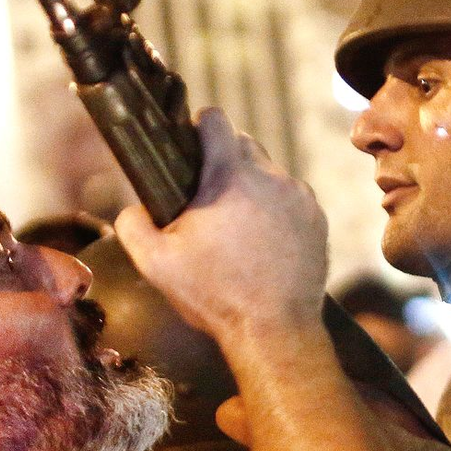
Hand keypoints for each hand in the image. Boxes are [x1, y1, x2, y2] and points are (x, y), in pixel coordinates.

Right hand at [116, 109, 328, 338]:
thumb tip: (133, 208)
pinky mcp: (317, 218)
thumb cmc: (215, 296)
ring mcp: (300, 197)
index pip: (215, 120)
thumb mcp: (156, 264)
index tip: (189, 144)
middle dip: (223, 162)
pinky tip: (262, 240)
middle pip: (243, 144)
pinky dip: (276, 209)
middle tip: (206, 197)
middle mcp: (271, 177)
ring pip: (269, 172)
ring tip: (236, 226)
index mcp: (230, 177)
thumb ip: (133, 225)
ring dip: (251, 187)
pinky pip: (291, 198)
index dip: (198, 126)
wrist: (275, 330)